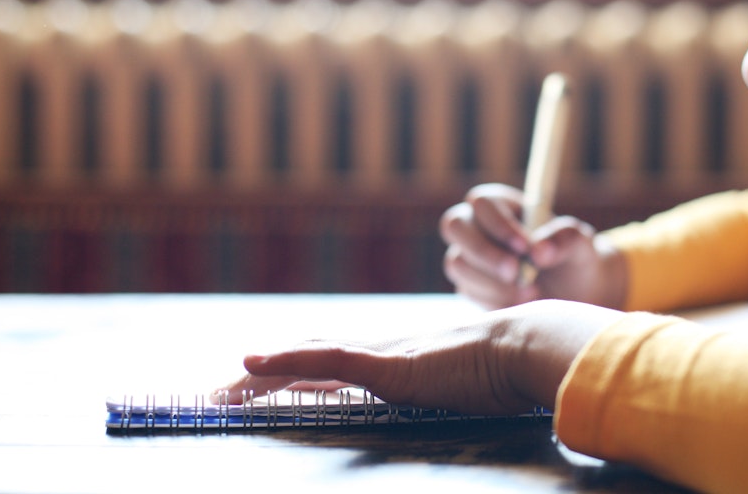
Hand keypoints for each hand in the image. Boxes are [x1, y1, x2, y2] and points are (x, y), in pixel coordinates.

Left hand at [215, 300, 622, 412]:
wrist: (528, 347)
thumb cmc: (510, 369)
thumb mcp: (471, 385)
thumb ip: (453, 390)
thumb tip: (456, 399)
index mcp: (398, 359)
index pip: (333, 365)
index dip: (296, 372)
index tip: (262, 386)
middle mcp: (381, 351)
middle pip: (308, 358)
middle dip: (262, 377)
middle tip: (219, 394)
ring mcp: (381, 355)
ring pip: (305, 359)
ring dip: (260, 374)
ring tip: (220, 391)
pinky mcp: (385, 366)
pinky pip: (324, 361)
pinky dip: (285, 362)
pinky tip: (253, 364)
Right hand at [440, 183, 627, 309]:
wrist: (574, 294)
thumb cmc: (574, 258)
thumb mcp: (580, 243)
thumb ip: (564, 239)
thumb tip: (539, 253)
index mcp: (502, 204)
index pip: (483, 202)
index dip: (499, 224)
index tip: (526, 248)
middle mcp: (478, 226)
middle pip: (454, 226)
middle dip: (483, 251)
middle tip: (514, 272)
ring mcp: (469, 257)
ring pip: (458, 264)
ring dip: (492, 281)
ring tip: (532, 292)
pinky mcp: (469, 286)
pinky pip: (467, 291)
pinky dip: (495, 299)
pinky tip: (523, 303)